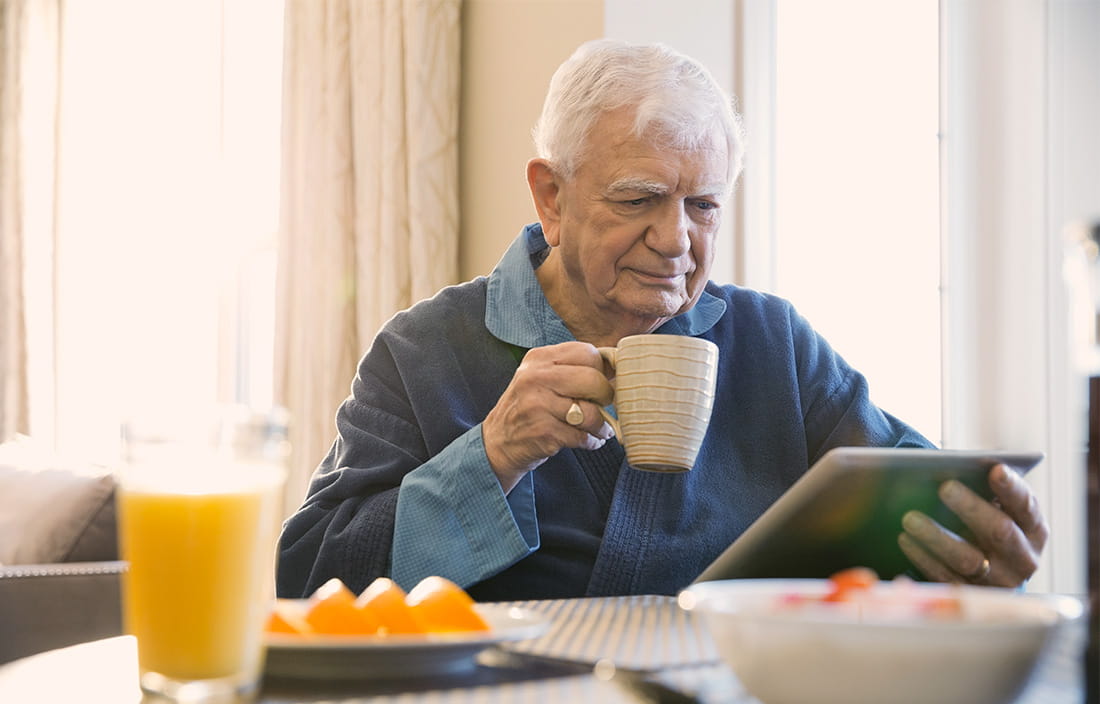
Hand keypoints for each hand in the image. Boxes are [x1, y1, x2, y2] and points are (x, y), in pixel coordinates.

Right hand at [482, 342, 613, 491]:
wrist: (498, 442)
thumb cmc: (529, 408)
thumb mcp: (541, 378)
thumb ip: (570, 368)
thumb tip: (617, 366)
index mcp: (538, 358)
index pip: (587, 352)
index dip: (602, 368)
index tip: (603, 381)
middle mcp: (536, 378)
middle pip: (593, 380)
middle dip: (606, 396)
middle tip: (603, 405)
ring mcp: (538, 405)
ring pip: (591, 412)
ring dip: (601, 425)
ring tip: (598, 429)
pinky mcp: (544, 432)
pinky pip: (583, 436)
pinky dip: (591, 441)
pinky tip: (587, 440)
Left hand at [897, 464, 1047, 586]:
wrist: (992, 575)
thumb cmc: (987, 526)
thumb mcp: (996, 511)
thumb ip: (985, 493)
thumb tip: (950, 469)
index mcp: (1033, 530)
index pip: (1026, 507)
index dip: (1012, 488)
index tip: (995, 469)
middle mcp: (1022, 558)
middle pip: (1000, 532)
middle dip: (972, 508)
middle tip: (945, 487)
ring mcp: (999, 581)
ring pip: (969, 559)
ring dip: (938, 537)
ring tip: (911, 518)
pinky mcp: (971, 595)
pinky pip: (946, 577)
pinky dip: (924, 558)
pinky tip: (905, 539)